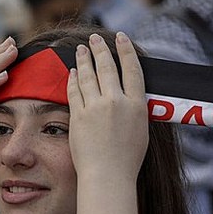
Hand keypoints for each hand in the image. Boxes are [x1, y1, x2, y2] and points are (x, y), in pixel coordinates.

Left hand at [67, 32, 148, 181]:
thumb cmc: (126, 160)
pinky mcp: (79, 116)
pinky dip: (73, 79)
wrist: (108, 175)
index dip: (126, 51)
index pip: (132, 69)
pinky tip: (71, 72)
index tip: (121, 38)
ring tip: (81, 49)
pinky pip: (74, 91)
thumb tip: (130, 99)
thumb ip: (135, 111)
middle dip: (100, 49)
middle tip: (94, 38)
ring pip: (89, 75)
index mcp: (137, 105)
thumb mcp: (141, 131)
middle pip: (108, 67)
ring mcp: (96, 108)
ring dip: (84, 59)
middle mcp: (117, 102)